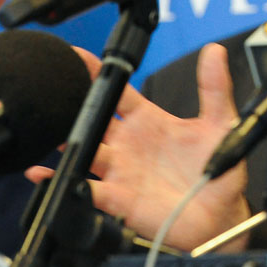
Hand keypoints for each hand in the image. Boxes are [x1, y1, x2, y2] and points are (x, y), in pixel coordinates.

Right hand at [27, 43, 250, 250]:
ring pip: (83, 150)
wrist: (220, 215)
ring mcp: (120, 170)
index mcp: (149, 121)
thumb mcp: (221, 122)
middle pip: (93, 118)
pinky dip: (63, 182)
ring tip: (48, 131)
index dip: (99, 73)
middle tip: (56, 92)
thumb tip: (216, 51)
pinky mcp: (117, 198)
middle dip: (73, 106)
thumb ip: (214, 87)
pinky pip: (83, 188)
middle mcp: (129, 144)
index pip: (117, 91)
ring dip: (65, 142)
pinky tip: (46, 174)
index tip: (78, 57)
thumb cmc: (217, 170)